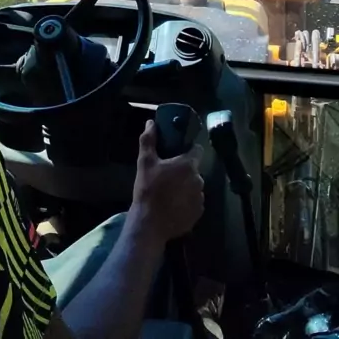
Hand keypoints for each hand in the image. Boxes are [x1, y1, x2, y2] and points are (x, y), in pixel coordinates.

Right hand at [131, 119, 203, 243]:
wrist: (149, 223)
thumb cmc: (148, 189)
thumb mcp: (144, 162)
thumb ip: (148, 140)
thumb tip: (151, 122)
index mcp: (188, 165)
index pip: (197, 150)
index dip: (189, 150)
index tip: (178, 153)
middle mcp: (199, 180)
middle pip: (194, 170)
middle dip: (184, 170)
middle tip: (168, 175)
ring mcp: (200, 198)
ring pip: (195, 186)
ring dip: (186, 187)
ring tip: (170, 192)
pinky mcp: (198, 214)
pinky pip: (194, 203)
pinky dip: (187, 202)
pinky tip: (173, 206)